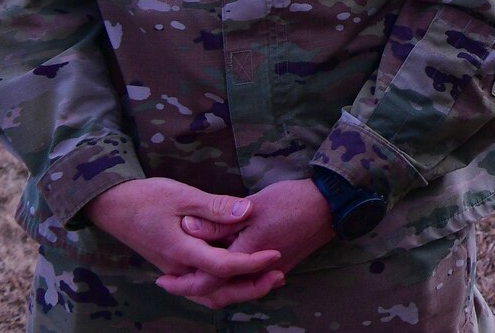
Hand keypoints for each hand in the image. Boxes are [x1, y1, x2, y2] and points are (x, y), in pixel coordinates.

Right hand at [84, 178, 281, 302]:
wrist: (114, 206)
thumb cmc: (147, 197)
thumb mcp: (184, 196)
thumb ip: (216, 207)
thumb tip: (248, 212)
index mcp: (181, 251)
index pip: (222, 266)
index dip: (252, 263)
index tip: (276, 253)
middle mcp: (178, 268)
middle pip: (217, 291)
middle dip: (251, 288)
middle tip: (280, 277)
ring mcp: (175, 270)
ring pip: (209, 293)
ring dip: (238, 290)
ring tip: (267, 279)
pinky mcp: (176, 266)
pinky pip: (201, 285)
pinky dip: (223, 285)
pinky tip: (242, 276)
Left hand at [159, 177, 333, 306]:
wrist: (330, 205)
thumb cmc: (293, 201)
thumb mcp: (253, 206)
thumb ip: (219, 220)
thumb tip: (188, 228)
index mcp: (247, 256)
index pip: (207, 280)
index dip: (183, 282)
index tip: (163, 279)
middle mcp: (258, 271)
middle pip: (219, 292)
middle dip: (193, 290)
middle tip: (171, 283)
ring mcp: (270, 271)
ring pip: (234, 289)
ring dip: (211, 286)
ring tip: (190, 276)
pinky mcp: (279, 266)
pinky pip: (247, 282)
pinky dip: (230, 280)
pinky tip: (220, 268)